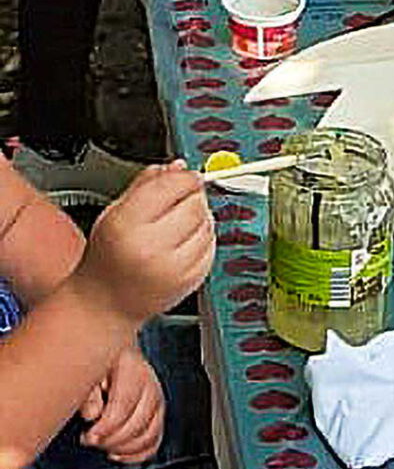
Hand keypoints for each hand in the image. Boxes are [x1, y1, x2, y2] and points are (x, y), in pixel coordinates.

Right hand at [71, 164, 213, 329]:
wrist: (106, 302)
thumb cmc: (107, 256)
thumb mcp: (114, 213)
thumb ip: (145, 185)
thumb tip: (176, 166)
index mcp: (126, 225)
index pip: (171, 187)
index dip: (184, 177)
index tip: (186, 175)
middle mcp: (152, 247)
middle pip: (195, 205)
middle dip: (192, 197)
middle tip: (178, 201)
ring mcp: (175, 267)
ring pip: (208, 224)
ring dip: (199, 217)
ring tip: (174, 226)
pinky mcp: (192, 280)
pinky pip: (212, 246)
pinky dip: (204, 238)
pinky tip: (182, 243)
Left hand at [78, 347, 165, 463]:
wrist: (112, 356)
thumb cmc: (96, 365)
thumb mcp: (86, 372)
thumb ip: (87, 393)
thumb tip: (92, 414)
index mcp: (132, 370)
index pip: (124, 405)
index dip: (106, 426)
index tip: (87, 436)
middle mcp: (150, 385)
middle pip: (139, 422)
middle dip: (113, 439)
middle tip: (92, 441)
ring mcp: (156, 401)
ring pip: (150, 434)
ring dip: (125, 447)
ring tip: (104, 446)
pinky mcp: (157, 415)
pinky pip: (154, 441)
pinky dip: (138, 453)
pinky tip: (119, 454)